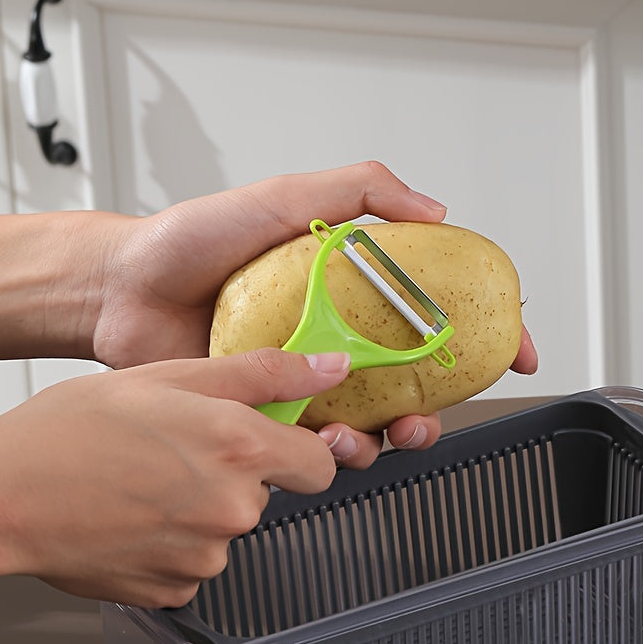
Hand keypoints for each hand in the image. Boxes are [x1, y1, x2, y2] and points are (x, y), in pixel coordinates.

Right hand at [0, 349, 351, 606]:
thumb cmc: (70, 432)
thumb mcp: (170, 376)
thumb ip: (264, 373)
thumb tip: (332, 369)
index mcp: (241, 450)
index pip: (321, 465)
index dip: (298, 451)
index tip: (272, 445)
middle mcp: (234, 509)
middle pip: (264, 494)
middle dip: (232, 475)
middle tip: (171, 452)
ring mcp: (206, 557)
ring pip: (224, 529)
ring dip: (196, 510)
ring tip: (139, 484)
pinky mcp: (175, 592)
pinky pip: (192, 564)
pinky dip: (170, 545)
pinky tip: (130, 520)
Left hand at [92, 160, 538, 468]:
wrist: (124, 289)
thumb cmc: (194, 240)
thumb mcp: (285, 199)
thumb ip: (360, 191)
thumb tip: (435, 208)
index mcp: (354, 291)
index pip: (438, 311)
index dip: (488, 333)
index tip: (518, 350)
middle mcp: (339, 338)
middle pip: (417, 382)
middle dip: (441, 409)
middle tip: (430, 416)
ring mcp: (309, 378)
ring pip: (376, 424)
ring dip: (390, 439)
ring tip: (374, 436)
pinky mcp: (275, 413)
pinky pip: (320, 444)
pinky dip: (336, 452)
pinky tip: (324, 442)